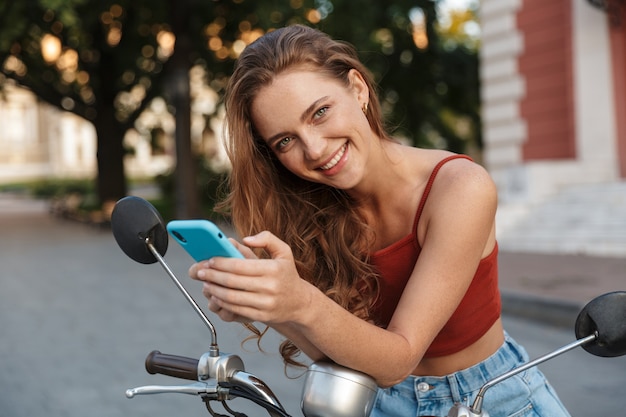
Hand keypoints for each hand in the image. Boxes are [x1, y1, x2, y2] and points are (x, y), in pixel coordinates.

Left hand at [188, 231, 313, 324]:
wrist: (299, 302)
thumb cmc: (287, 274)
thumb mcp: (283, 251)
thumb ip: (267, 238)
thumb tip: (245, 239)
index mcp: (273, 269)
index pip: (240, 266)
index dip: (221, 263)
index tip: (210, 260)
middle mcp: (270, 287)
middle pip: (232, 282)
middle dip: (212, 276)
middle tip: (200, 272)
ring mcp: (266, 303)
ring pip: (232, 297)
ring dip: (214, 291)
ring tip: (205, 284)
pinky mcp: (262, 316)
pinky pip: (237, 310)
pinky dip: (222, 303)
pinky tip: (215, 296)